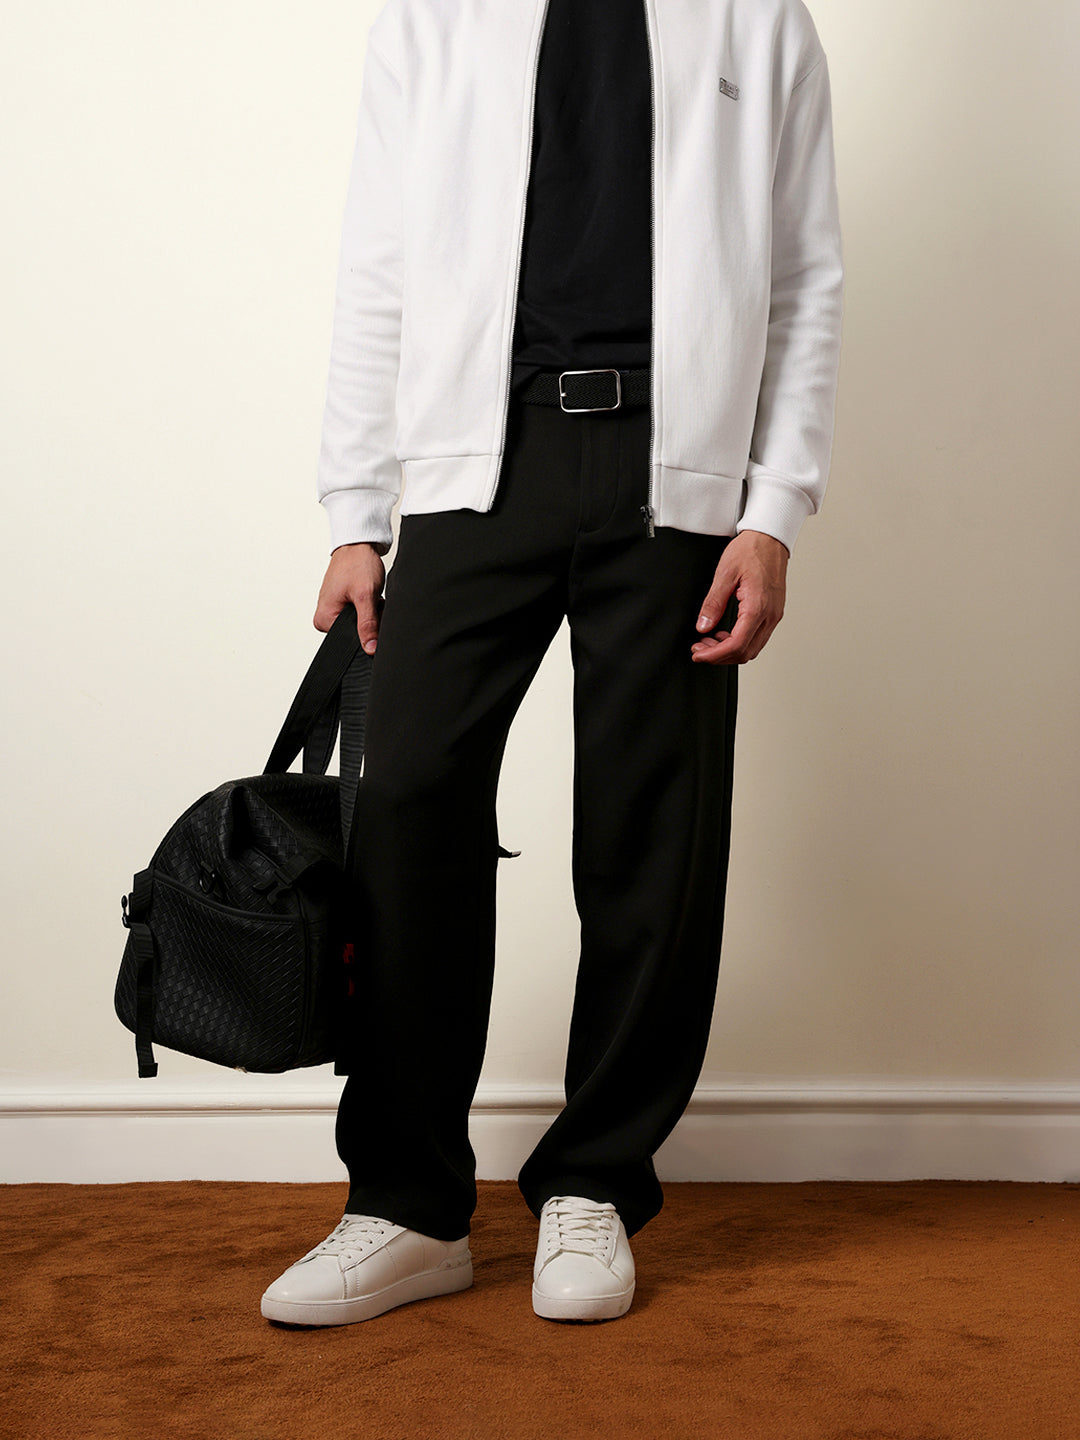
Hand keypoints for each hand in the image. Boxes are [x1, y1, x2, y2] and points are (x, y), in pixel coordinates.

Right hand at [313, 542, 385, 652]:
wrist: (358, 545)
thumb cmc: (357, 564)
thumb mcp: (365, 596)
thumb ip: (368, 624)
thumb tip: (370, 648)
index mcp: (323, 619)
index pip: (348, 641)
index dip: (366, 633)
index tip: (372, 616)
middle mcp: (323, 617)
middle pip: (353, 634)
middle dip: (368, 622)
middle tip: (370, 602)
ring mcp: (331, 611)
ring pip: (358, 625)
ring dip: (368, 615)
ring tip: (367, 597)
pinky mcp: (339, 605)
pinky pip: (357, 616)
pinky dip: (366, 609)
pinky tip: (367, 597)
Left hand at [690, 530, 788, 664]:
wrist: (770, 538)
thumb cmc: (752, 550)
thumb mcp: (725, 574)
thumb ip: (713, 603)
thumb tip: (703, 626)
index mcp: (758, 607)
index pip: (736, 644)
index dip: (715, 655)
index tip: (699, 654)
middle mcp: (770, 615)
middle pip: (745, 652)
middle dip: (720, 656)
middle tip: (700, 649)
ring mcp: (773, 615)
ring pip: (752, 648)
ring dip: (729, 651)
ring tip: (708, 642)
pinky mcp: (773, 612)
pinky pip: (756, 637)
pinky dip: (739, 641)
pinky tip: (723, 634)